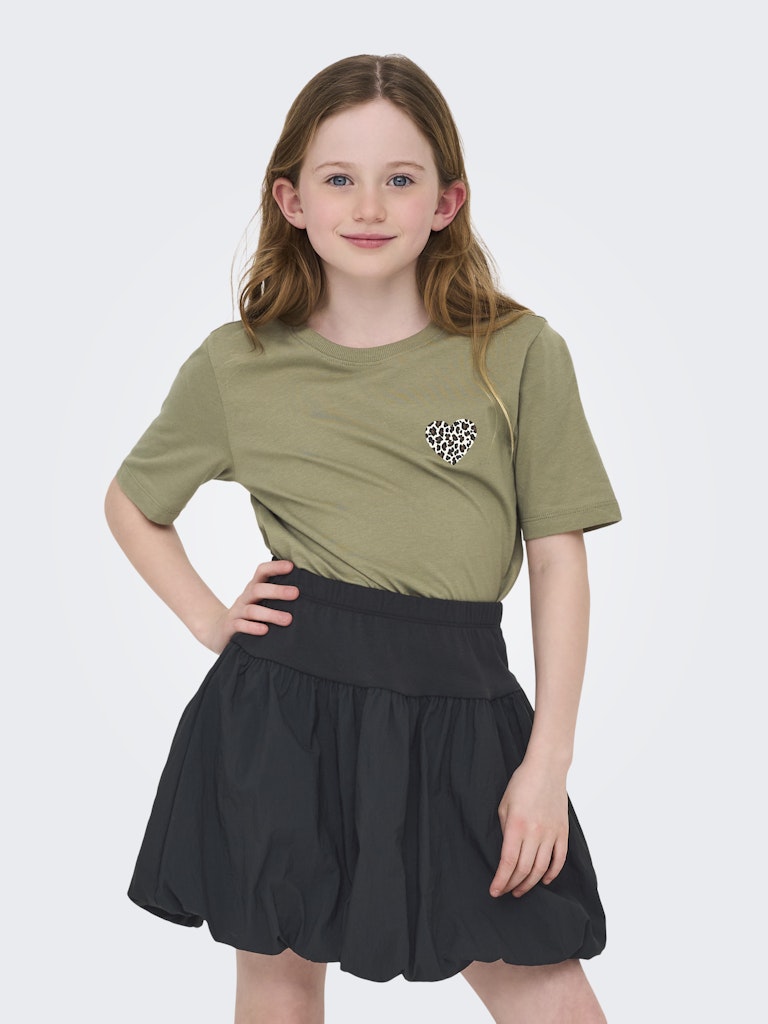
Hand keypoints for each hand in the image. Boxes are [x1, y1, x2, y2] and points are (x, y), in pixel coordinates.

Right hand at [199, 560, 298, 653]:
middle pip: (258, 589)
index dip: (275, 567)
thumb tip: (309, 590)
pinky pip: (240, 626)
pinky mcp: (231, 628)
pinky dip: (253, 628)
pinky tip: (265, 630)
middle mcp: (245, 598)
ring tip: (288, 619)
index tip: (291, 566)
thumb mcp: (260, 601)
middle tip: (296, 593)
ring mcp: (237, 613)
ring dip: (270, 614)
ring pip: (252, 610)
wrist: (218, 631)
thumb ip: (276, 595)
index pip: (262, 572)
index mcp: (254, 589)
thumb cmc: (248, 615)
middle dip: (277, 591)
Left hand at [489, 759, 568, 897]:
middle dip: (512, 885)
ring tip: (520, 890)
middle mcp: (535, 832)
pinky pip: (559, 859)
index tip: (494, 891)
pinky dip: (551, 873)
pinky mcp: (563, 832)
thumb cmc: (521, 784)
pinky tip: (543, 880)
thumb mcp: (504, 805)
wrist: (547, 768)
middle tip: (505, 892)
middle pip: (524, 869)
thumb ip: (505, 831)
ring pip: (541, 869)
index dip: (501, 880)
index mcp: (517, 825)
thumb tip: (506, 854)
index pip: (508, 862)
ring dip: (529, 884)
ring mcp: (551, 833)